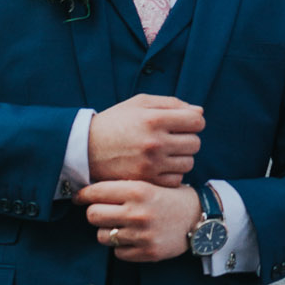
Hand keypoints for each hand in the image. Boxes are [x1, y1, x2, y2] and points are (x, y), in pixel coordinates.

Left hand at [76, 179, 200, 263]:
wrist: (200, 218)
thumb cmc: (172, 198)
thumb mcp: (151, 183)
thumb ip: (124, 186)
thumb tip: (90, 190)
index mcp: (138, 190)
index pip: (96, 192)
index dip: (83, 195)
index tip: (80, 197)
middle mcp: (138, 212)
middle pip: (93, 215)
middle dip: (95, 213)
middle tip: (102, 212)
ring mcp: (142, 234)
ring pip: (102, 236)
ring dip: (107, 231)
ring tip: (120, 226)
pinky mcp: (147, 252)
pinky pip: (117, 252)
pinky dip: (121, 246)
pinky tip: (132, 237)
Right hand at [87, 94, 203, 186]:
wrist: (86, 148)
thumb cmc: (116, 122)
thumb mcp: (139, 103)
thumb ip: (171, 104)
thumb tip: (199, 112)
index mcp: (154, 119)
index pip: (197, 121)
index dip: (194, 121)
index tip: (184, 123)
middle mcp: (154, 142)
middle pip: (195, 143)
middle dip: (188, 139)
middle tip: (174, 138)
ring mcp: (150, 164)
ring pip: (188, 163)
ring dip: (181, 157)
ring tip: (167, 152)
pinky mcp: (146, 181)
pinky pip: (176, 179)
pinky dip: (173, 173)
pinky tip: (161, 166)